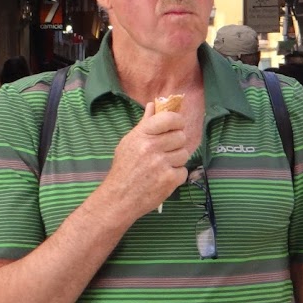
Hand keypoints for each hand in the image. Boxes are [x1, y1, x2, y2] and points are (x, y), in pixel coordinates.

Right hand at [100, 102, 190, 218]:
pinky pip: (184, 171)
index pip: (169, 119)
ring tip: (163, 166)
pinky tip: (164, 178)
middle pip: (181, 137)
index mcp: (142, 134)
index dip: (177, 121)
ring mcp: (162, 164)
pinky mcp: (169, 180)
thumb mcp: (129, 142)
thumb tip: (154, 104)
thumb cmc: (123, 168)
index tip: (177, 126)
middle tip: (166, 152)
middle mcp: (152, 147)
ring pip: (184, 154)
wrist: (119, 198)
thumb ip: (145, 124)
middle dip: (176, 144)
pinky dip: (176, 176)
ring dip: (177, 160)